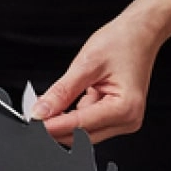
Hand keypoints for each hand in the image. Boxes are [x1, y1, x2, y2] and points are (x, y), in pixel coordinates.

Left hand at [30, 15, 163, 143]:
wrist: (139, 34)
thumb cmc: (122, 43)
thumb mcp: (86, 64)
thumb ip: (61, 91)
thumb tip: (40, 112)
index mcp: (125, 107)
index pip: (80, 125)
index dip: (52, 127)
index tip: (31, 124)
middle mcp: (128, 119)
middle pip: (80, 136)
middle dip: (54, 128)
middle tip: (30, 117)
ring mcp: (122, 120)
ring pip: (81, 133)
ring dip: (60, 123)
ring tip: (41, 107)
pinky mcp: (114, 117)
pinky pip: (85, 125)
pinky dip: (68, 117)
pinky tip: (56, 106)